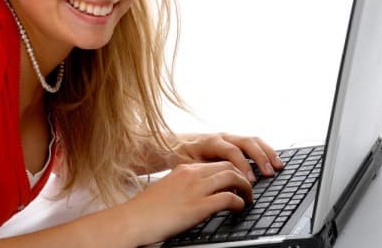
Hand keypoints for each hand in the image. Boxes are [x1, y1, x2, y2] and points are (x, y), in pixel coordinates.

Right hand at [122, 161, 252, 245]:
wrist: (134, 219)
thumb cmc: (147, 209)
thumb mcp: (168, 188)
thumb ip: (185, 185)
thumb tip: (200, 193)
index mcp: (184, 168)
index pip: (216, 162)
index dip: (231, 170)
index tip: (237, 180)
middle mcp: (192, 174)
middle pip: (228, 165)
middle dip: (243, 176)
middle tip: (248, 189)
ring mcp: (196, 189)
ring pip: (232, 177)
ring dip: (245, 188)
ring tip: (248, 198)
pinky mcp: (199, 206)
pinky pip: (229, 198)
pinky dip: (239, 203)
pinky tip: (239, 209)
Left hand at [174, 133, 283, 182]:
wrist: (173, 144)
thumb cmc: (180, 156)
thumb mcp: (188, 166)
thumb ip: (204, 173)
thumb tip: (220, 185)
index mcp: (210, 142)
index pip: (232, 151)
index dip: (243, 166)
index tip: (250, 181)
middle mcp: (222, 137)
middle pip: (246, 142)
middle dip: (260, 158)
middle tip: (269, 174)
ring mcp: (229, 138)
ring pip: (252, 140)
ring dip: (267, 153)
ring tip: (278, 167)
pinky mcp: (233, 142)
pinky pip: (252, 143)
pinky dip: (264, 151)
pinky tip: (273, 161)